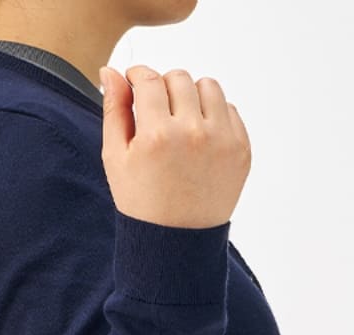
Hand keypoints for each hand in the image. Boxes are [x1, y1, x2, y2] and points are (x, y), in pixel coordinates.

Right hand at [98, 63, 250, 228]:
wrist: (177, 242)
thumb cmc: (141, 203)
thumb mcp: (116, 159)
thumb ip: (114, 111)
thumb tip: (112, 71)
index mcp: (157, 136)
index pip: (149, 79)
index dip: (139, 77)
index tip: (136, 84)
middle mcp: (193, 134)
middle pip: (179, 78)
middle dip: (165, 88)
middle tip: (157, 113)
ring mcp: (222, 141)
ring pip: (208, 87)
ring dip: (192, 96)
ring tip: (181, 122)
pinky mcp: (241, 150)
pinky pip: (229, 110)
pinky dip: (214, 117)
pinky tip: (199, 140)